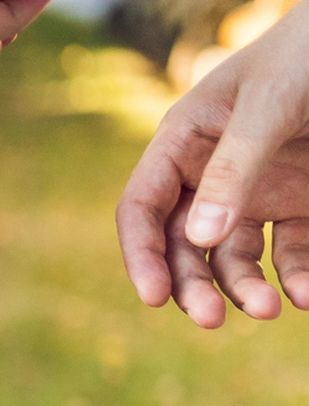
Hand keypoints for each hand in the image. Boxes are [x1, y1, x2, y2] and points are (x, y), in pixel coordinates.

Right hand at [116, 1, 308, 326]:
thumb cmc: (306, 56)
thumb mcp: (268, 107)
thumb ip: (233, 171)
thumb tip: (198, 240)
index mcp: (182, 142)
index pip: (143, 209)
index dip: (142, 254)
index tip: (154, 296)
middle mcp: (209, 175)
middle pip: (183, 245)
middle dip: (194, 285)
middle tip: (212, 319)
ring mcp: (254, 192)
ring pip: (232, 258)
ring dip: (245, 289)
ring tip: (272, 309)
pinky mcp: (297, 203)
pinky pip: (289, 251)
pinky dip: (296, 276)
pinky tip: (305, 294)